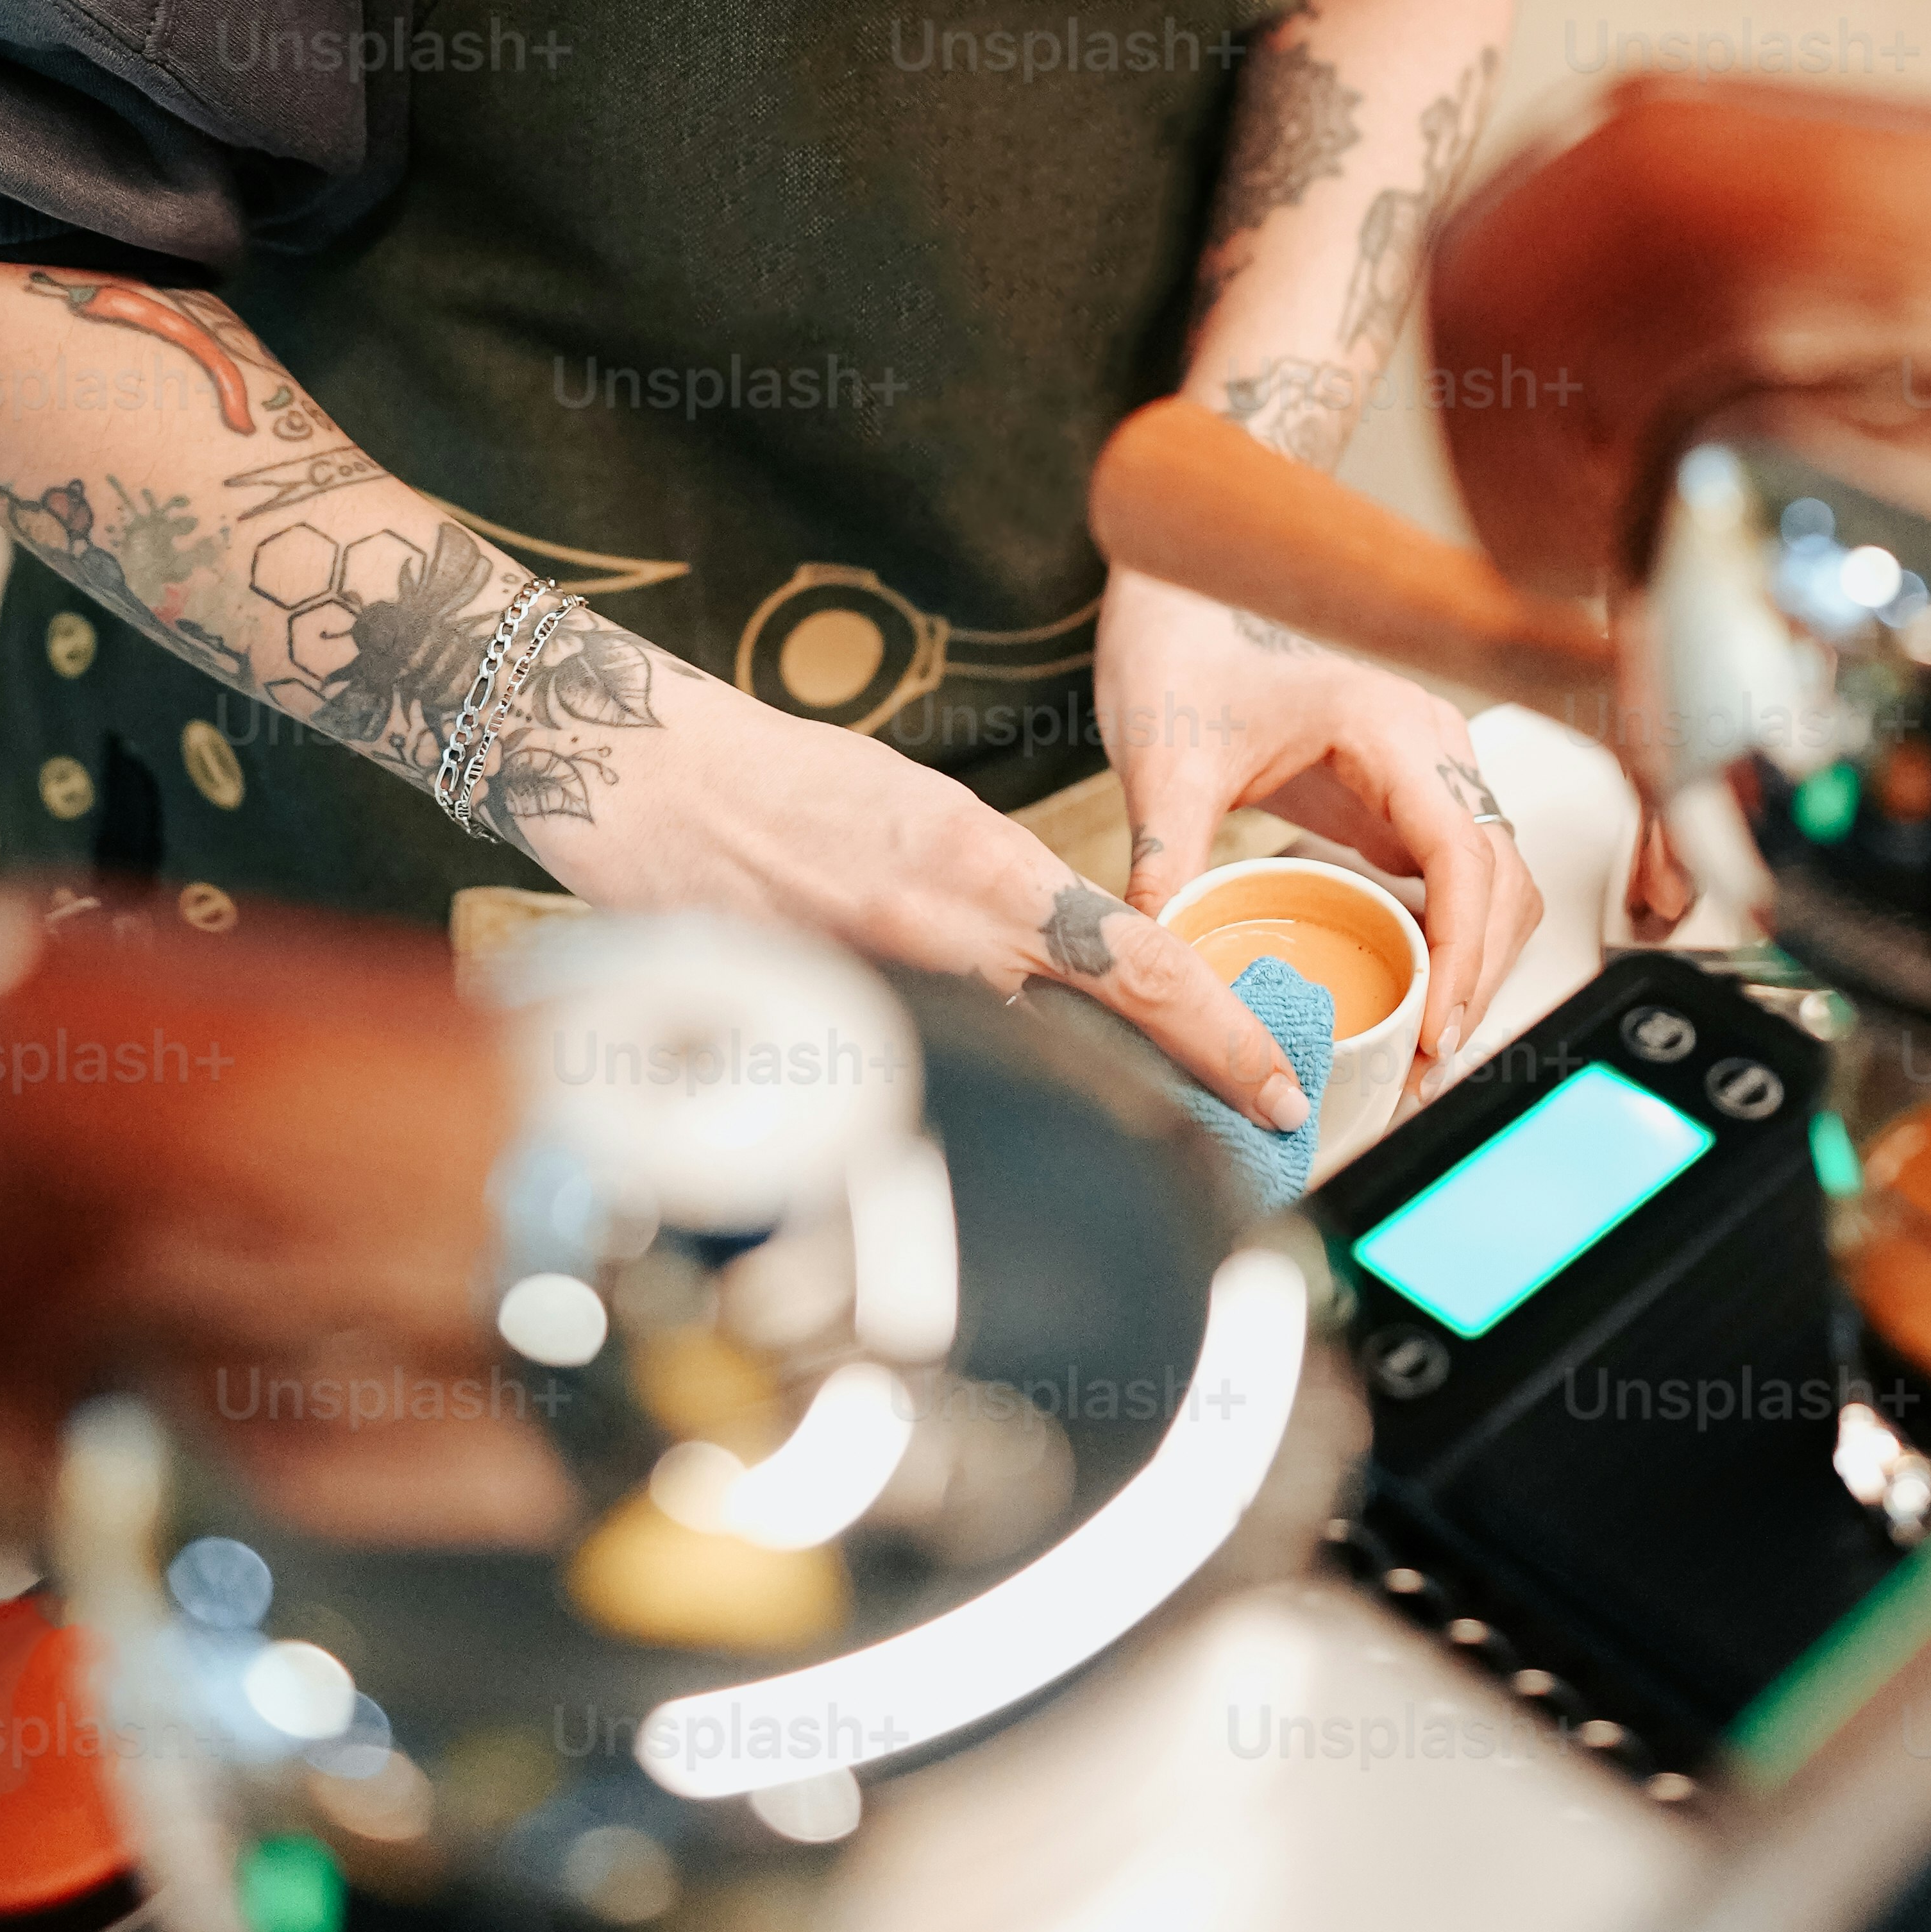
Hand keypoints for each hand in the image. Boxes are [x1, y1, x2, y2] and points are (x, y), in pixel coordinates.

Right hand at [515, 659, 1310, 1136]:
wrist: (649, 781)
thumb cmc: (789, 782)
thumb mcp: (928, 813)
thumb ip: (1005, 892)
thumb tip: (1078, 959)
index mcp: (982, 865)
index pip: (1140, 963)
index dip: (1224, 1036)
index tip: (1281, 1084)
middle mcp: (940, 936)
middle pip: (1091, 1048)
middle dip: (1175, 1101)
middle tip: (1248, 1139)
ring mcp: (874, 996)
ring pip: (1009, 1081)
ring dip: (1071, 1114)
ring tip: (1128, 1151)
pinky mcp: (812, 1035)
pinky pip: (913, 1092)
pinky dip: (956, 1112)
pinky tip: (967, 1131)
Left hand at [1097, 569, 1543, 1090]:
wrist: (1177, 598)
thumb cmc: (1182, 651)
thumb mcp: (1166, 763)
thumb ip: (1165, 862)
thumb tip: (1163, 959)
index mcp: (1388, 726)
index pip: (1463, 852)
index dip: (1463, 949)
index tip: (1437, 1028)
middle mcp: (1428, 744)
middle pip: (1500, 878)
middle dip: (1477, 977)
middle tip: (1427, 1070)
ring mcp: (1426, 770)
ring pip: (1495, 882)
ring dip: (1476, 966)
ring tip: (1425, 1054)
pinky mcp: (1405, 796)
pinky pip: (1461, 878)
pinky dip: (1454, 942)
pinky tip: (1416, 999)